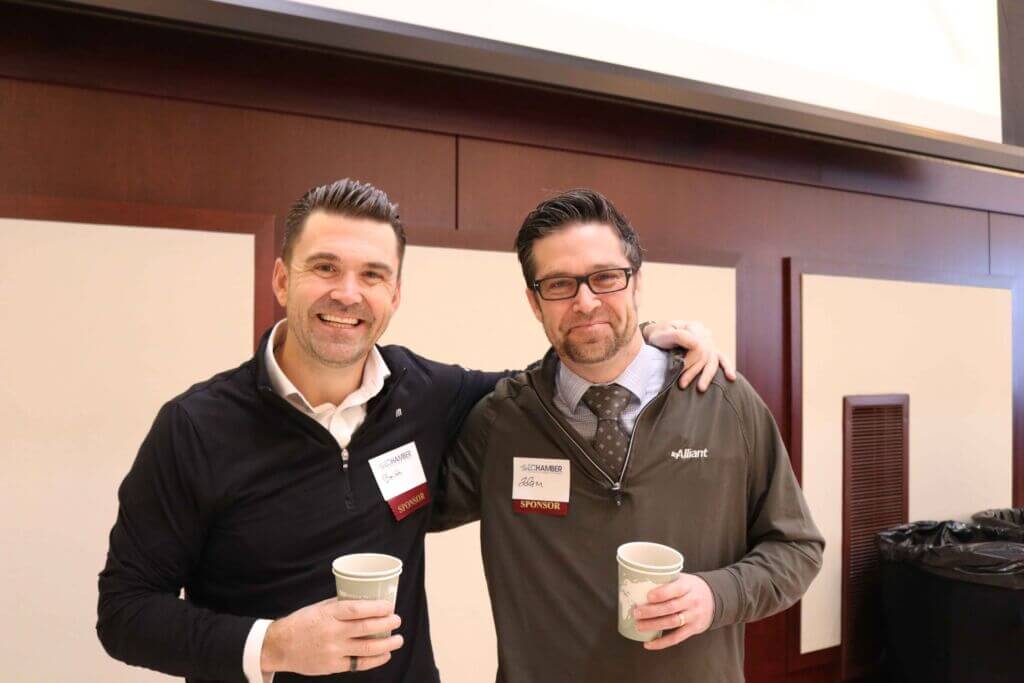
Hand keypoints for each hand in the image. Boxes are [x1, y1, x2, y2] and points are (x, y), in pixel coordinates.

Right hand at [260, 598, 402, 674]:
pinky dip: (375, 659)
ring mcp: (333, 650)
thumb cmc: (301, 623)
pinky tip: (385, 654)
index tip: (389, 606)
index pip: (358, 609)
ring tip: (398, 639)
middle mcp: (332, 632)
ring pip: (367, 647)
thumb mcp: (319, 608)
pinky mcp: (333, 665)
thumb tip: (364, 600)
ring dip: (386, 643)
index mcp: (329, 614)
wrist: (280, 646)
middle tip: (397, 620)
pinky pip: (359, 664)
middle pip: (366, 627)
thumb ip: (340, 605)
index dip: (377, 608)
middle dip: (386, 623)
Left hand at [632, 574, 713, 650]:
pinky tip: (648, 644)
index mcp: (688, 585)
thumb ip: (666, 580)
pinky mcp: (693, 629)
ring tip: (638, 626)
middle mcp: (692, 601)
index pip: (675, 590)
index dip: (661, 594)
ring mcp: (693, 616)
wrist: (714, 599)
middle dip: (651, 611)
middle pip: (670, 608)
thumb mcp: (682, 578)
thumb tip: (638, 583)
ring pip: (672, 623)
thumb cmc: (690, 587)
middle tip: (636, 612)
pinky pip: (676, 638)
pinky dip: (661, 642)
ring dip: (653, 625)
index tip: (647, 596)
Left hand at [642, 320, 735, 390]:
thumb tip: (696, 345)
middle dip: (694, 371)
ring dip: (707, 375)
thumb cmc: (658, 336)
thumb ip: (679, 336)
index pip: (698, 347)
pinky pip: (720, 359)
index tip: (677, 371)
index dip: (688, 361)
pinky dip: (727, 367)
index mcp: (695, 327)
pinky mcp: (709, 351)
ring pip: (713, 360)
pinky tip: (731, 378)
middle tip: (682, 384)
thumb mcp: (663, 334)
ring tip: (701, 389)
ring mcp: (708, 343)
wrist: (655, 338)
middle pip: (705, 355)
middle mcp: (704, 334)